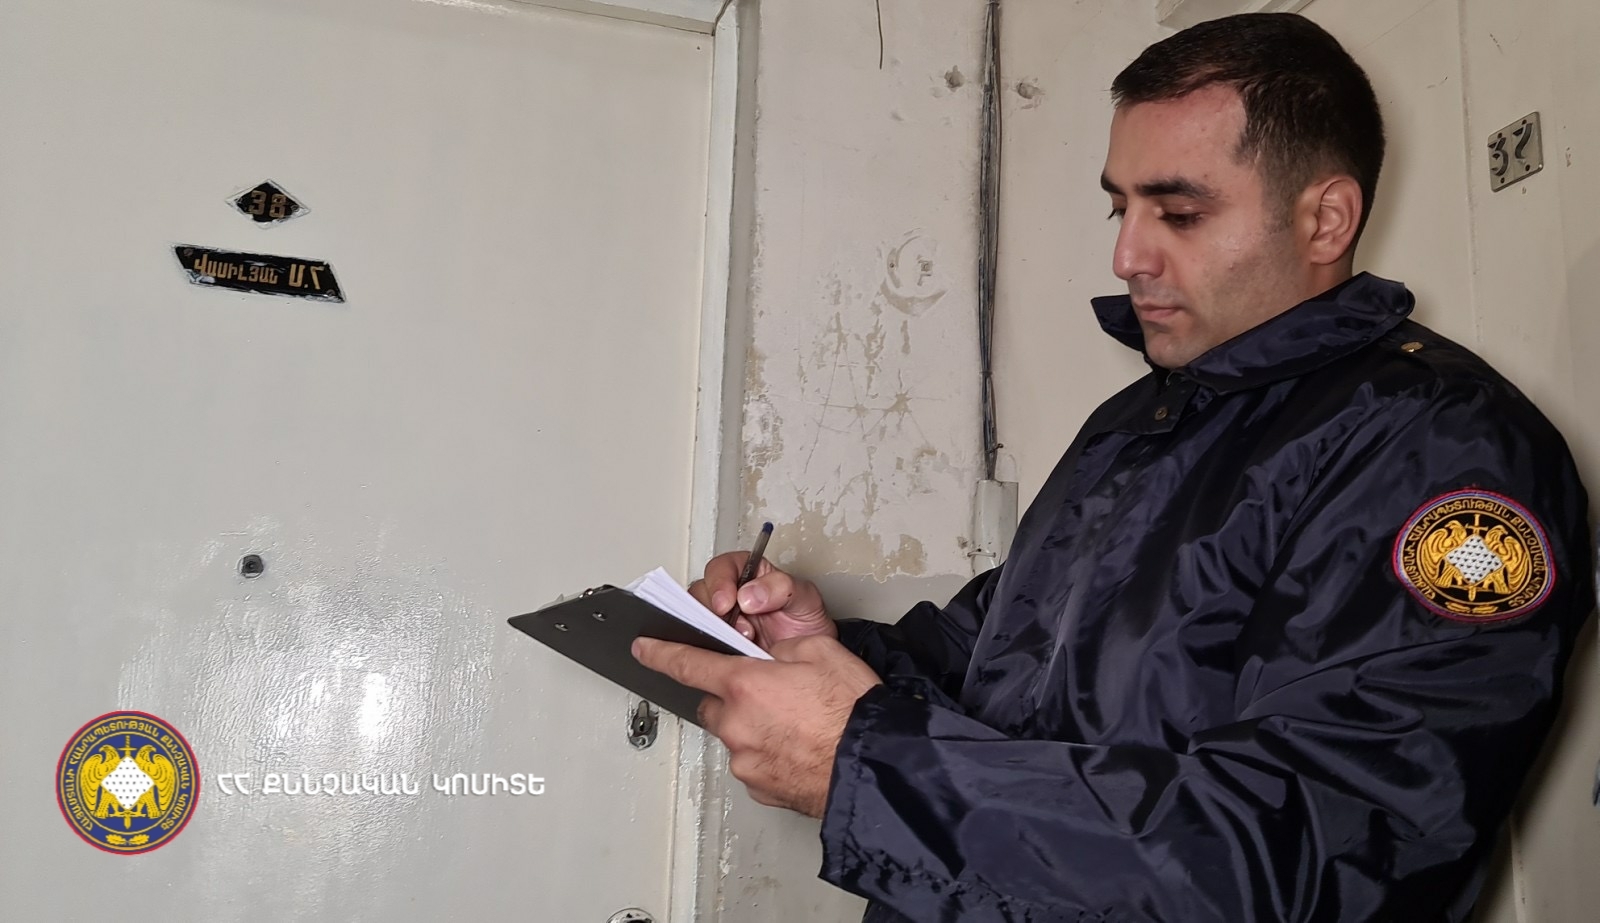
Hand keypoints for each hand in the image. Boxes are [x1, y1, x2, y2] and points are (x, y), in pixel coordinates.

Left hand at [632, 634, 880, 816]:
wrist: (874, 767)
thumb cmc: (853, 712)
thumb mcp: (821, 651)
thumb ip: (783, 649)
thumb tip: (773, 657)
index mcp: (744, 684)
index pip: (686, 664)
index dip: (660, 652)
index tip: (643, 648)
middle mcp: (735, 724)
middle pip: (715, 704)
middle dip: (733, 696)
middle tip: (770, 693)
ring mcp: (745, 760)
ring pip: (736, 735)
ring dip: (755, 726)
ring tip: (797, 725)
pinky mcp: (758, 787)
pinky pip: (753, 761)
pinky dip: (768, 753)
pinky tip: (799, 747)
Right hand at [688, 551, 835, 649]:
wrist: (812, 660)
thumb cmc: (808, 624)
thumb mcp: (806, 599)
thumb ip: (781, 588)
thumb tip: (749, 593)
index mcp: (750, 574)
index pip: (724, 567)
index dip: (720, 582)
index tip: (727, 602)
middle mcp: (732, 594)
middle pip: (702, 591)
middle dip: (713, 610)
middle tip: (736, 628)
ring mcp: (724, 620)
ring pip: (697, 617)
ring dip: (712, 631)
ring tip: (740, 642)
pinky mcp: (719, 644)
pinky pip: (701, 642)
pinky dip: (708, 648)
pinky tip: (727, 652)